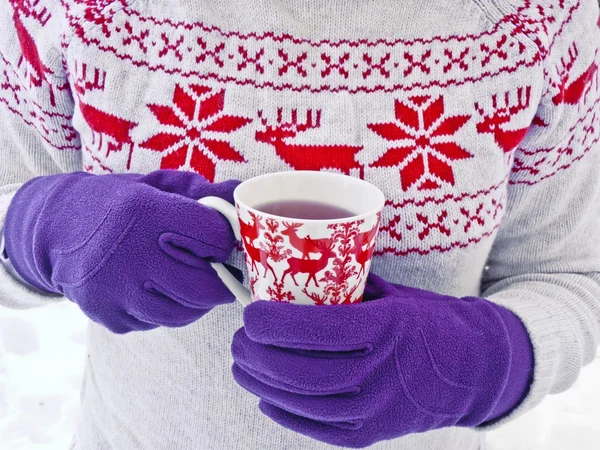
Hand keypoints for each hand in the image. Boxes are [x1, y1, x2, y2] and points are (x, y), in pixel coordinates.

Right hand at [5, 169, 241, 332]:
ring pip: (184, 313)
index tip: (219, 239)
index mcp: (146, 213)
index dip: (223, 239)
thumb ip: (202, 193)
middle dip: (219, 280)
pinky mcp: (109, 317)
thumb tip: (242, 196)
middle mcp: (130, 256)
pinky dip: (163, 309)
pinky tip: (153, 289)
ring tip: (186, 279)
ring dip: (195, 300)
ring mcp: (116, 292)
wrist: (56, 228)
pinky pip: (155, 324)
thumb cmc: (117, 204)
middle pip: (205, 287)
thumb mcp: (158, 186)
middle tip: (218, 271)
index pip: (214, 238)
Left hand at [232, 273, 533, 447]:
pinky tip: (267, 395)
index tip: (250, 312)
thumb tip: (294, 278)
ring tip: (243, 365)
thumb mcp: (393, 295)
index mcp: (385, 329)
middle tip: (240, 339)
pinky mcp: (369, 435)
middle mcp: (379, 374)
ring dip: (261, 383)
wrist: (473, 369)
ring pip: (302, 401)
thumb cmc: (428, 323)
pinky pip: (315, 428)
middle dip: (257, 355)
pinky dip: (283, 411)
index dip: (273, 322)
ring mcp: (374, 411)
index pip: (316, 329)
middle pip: (300, 370)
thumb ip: (346, 290)